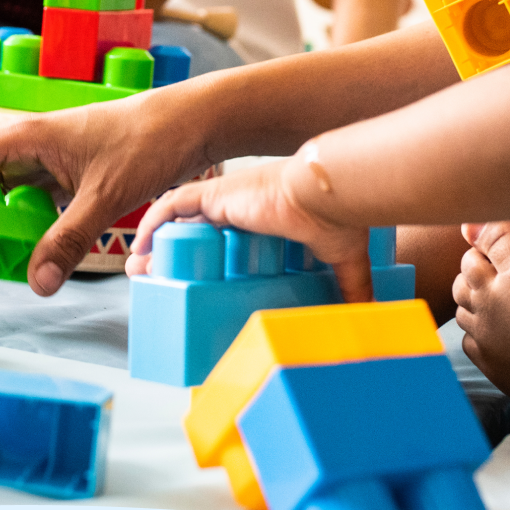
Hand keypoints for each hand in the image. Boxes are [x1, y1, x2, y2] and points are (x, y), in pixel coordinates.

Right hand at [0, 93, 208, 293]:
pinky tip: (43, 251)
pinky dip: (26, 228)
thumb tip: (36, 284)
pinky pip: (29, 203)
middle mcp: (25, 145)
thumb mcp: (107, 195)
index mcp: (21, 138)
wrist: (193, 121)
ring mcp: (46, 159)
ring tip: (10, 263)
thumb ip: (68, 239)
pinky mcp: (67, 173)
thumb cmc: (151, 141)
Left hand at [125, 147, 375, 302]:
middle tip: (153, 279)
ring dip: (155, 241)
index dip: (204, 254)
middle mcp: (238, 207)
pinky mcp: (215, 195)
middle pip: (193, 229)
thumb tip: (369, 315)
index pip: (224, 234)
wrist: (329, 195)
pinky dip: (154, 222)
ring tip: (140, 269)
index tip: (190, 279)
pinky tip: (141, 246)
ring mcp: (224, 199)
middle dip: (169, 253)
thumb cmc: (338, 219)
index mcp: (262, 219)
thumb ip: (351, 286)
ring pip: (177, 219)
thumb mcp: (343, 259)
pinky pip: (171, 205)